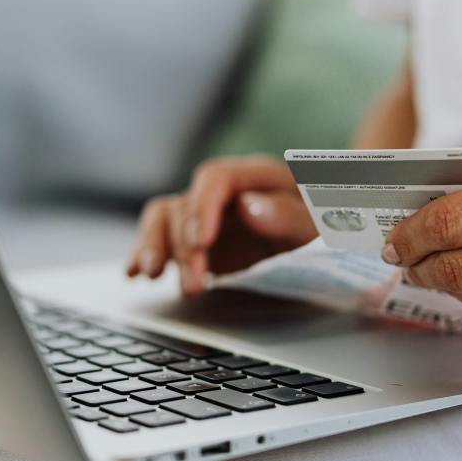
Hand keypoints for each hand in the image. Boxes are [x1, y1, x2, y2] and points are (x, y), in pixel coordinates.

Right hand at [126, 156, 316, 296]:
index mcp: (255, 176)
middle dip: (183, 247)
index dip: (202, 207)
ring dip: (154, 247)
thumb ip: (289, 215)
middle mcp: (223, 191)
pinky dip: (144, 253)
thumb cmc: (327, 224)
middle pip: (185, 205)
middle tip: (194, 285)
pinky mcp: (194, 240)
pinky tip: (134, 273)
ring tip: (151, 276)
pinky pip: (160, 238)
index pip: (215, 179)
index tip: (200, 241)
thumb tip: (249, 208)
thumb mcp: (320, 222)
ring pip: (163, 218)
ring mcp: (205, 214)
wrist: (327, 236)